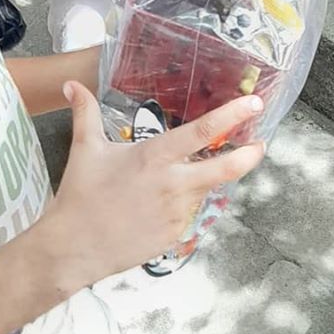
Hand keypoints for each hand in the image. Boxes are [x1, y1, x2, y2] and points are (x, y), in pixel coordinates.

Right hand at [46, 82, 264, 285]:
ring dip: (202, 178)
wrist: (74, 249)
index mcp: (154, 157)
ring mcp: (176, 213)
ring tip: (182, 173)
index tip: (253, 104)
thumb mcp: (85, 147)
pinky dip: (182, 201)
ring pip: (203, 189)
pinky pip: (188, 212)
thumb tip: (72, 84)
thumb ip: (85, 111)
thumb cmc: (80, 195)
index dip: (232, 116)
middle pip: (224, 169)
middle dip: (248, 155)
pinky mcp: (174, 235)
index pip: (201, 131)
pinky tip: (158, 202)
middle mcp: (172, 184)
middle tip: (261, 143)